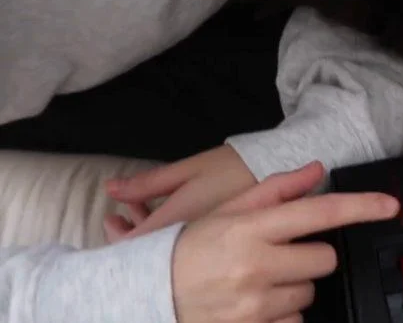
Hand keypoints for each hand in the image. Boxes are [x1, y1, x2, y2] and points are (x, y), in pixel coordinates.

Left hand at [105, 146, 257, 240]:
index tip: (111, 218)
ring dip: (151, 230)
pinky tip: (171, 214)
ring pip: (167, 247)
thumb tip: (110, 189)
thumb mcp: (189, 169)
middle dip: (132, 231)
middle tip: (122, 213)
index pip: (134, 244)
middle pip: (149, 249)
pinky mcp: (219, 242)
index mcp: (177, 221)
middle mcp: (190, 241)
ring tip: (143, 208)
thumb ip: (148, 184)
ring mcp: (206, 244)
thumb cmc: (234, 166)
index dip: (117, 235)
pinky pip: (186, 244)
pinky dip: (171, 231)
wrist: (279, 170)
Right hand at [172, 161, 398, 322]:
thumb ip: (276, 191)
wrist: (146, 296)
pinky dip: (281, 317)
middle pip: (324, 258)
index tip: (391, 205)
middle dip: (308, 257)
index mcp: (252, 228)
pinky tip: (254, 306)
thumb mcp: (227, 211)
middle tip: (276, 257)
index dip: (362, 206)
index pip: (320, 213)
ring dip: (292, 288)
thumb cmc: (190, 250)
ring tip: (256, 283)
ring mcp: (255, 303)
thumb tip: (316, 170)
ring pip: (309, 294)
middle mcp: (257, 265)